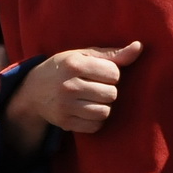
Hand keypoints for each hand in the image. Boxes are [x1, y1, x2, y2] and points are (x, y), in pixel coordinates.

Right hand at [7, 42, 143, 137]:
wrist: (33, 90)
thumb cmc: (65, 68)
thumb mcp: (83, 55)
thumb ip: (112, 54)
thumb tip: (139, 46)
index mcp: (74, 64)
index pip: (114, 73)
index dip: (111, 73)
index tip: (100, 73)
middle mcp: (69, 85)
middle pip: (111, 94)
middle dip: (108, 90)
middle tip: (95, 87)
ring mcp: (65, 106)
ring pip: (105, 111)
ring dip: (104, 106)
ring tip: (93, 99)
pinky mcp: (65, 122)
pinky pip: (96, 126)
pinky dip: (96, 120)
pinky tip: (87, 110)